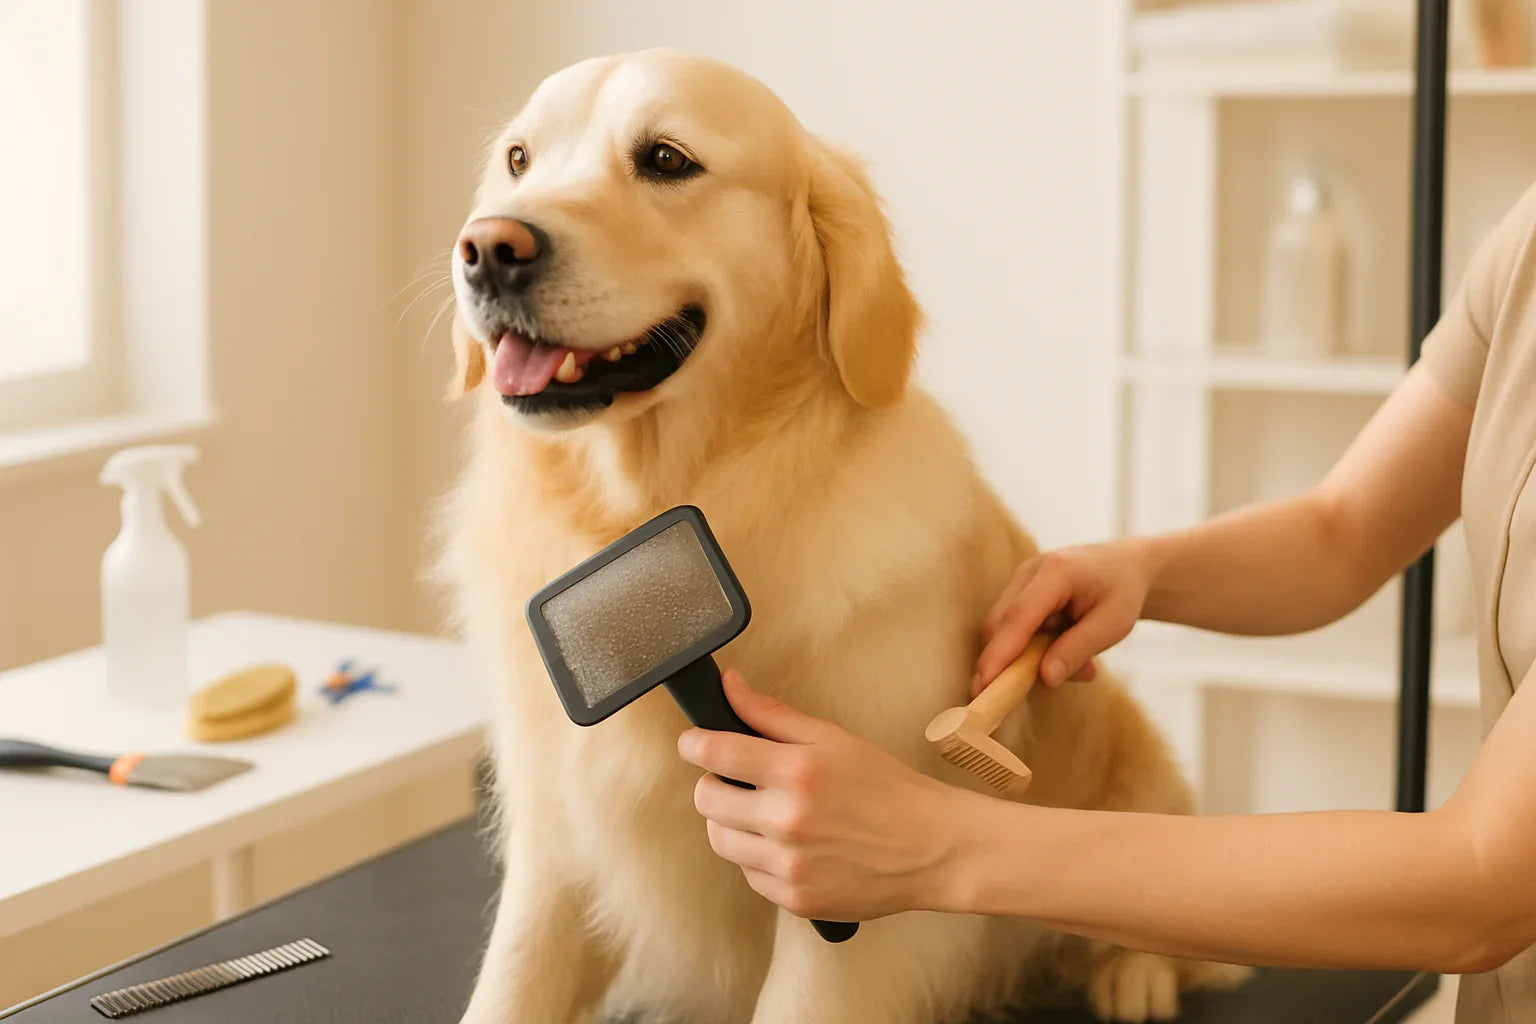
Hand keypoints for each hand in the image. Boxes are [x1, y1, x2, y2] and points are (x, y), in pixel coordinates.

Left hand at [677, 670, 978, 921]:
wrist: (932, 847)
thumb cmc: (886, 787)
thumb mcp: (833, 738)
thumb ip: (773, 714)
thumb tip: (728, 685)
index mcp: (797, 771)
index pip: (713, 752)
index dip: (694, 743)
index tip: (694, 742)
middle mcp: (787, 820)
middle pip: (706, 799)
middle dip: (714, 783)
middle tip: (739, 779)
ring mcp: (789, 865)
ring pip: (720, 840)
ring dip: (731, 822)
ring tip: (764, 812)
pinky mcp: (794, 899)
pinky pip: (748, 874)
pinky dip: (758, 858)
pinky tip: (788, 845)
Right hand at [974, 539, 1155, 694]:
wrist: (1125, 565)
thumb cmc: (1122, 592)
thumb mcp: (1114, 624)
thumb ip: (1079, 649)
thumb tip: (1046, 678)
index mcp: (1056, 572)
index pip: (1018, 616)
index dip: (999, 652)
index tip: (985, 685)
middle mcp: (1029, 572)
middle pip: (999, 624)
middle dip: (1011, 662)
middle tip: (1053, 682)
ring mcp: (1019, 580)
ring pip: (1003, 630)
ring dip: (1029, 657)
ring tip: (1082, 665)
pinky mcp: (1018, 593)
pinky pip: (1013, 629)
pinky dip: (1033, 650)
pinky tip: (1067, 651)